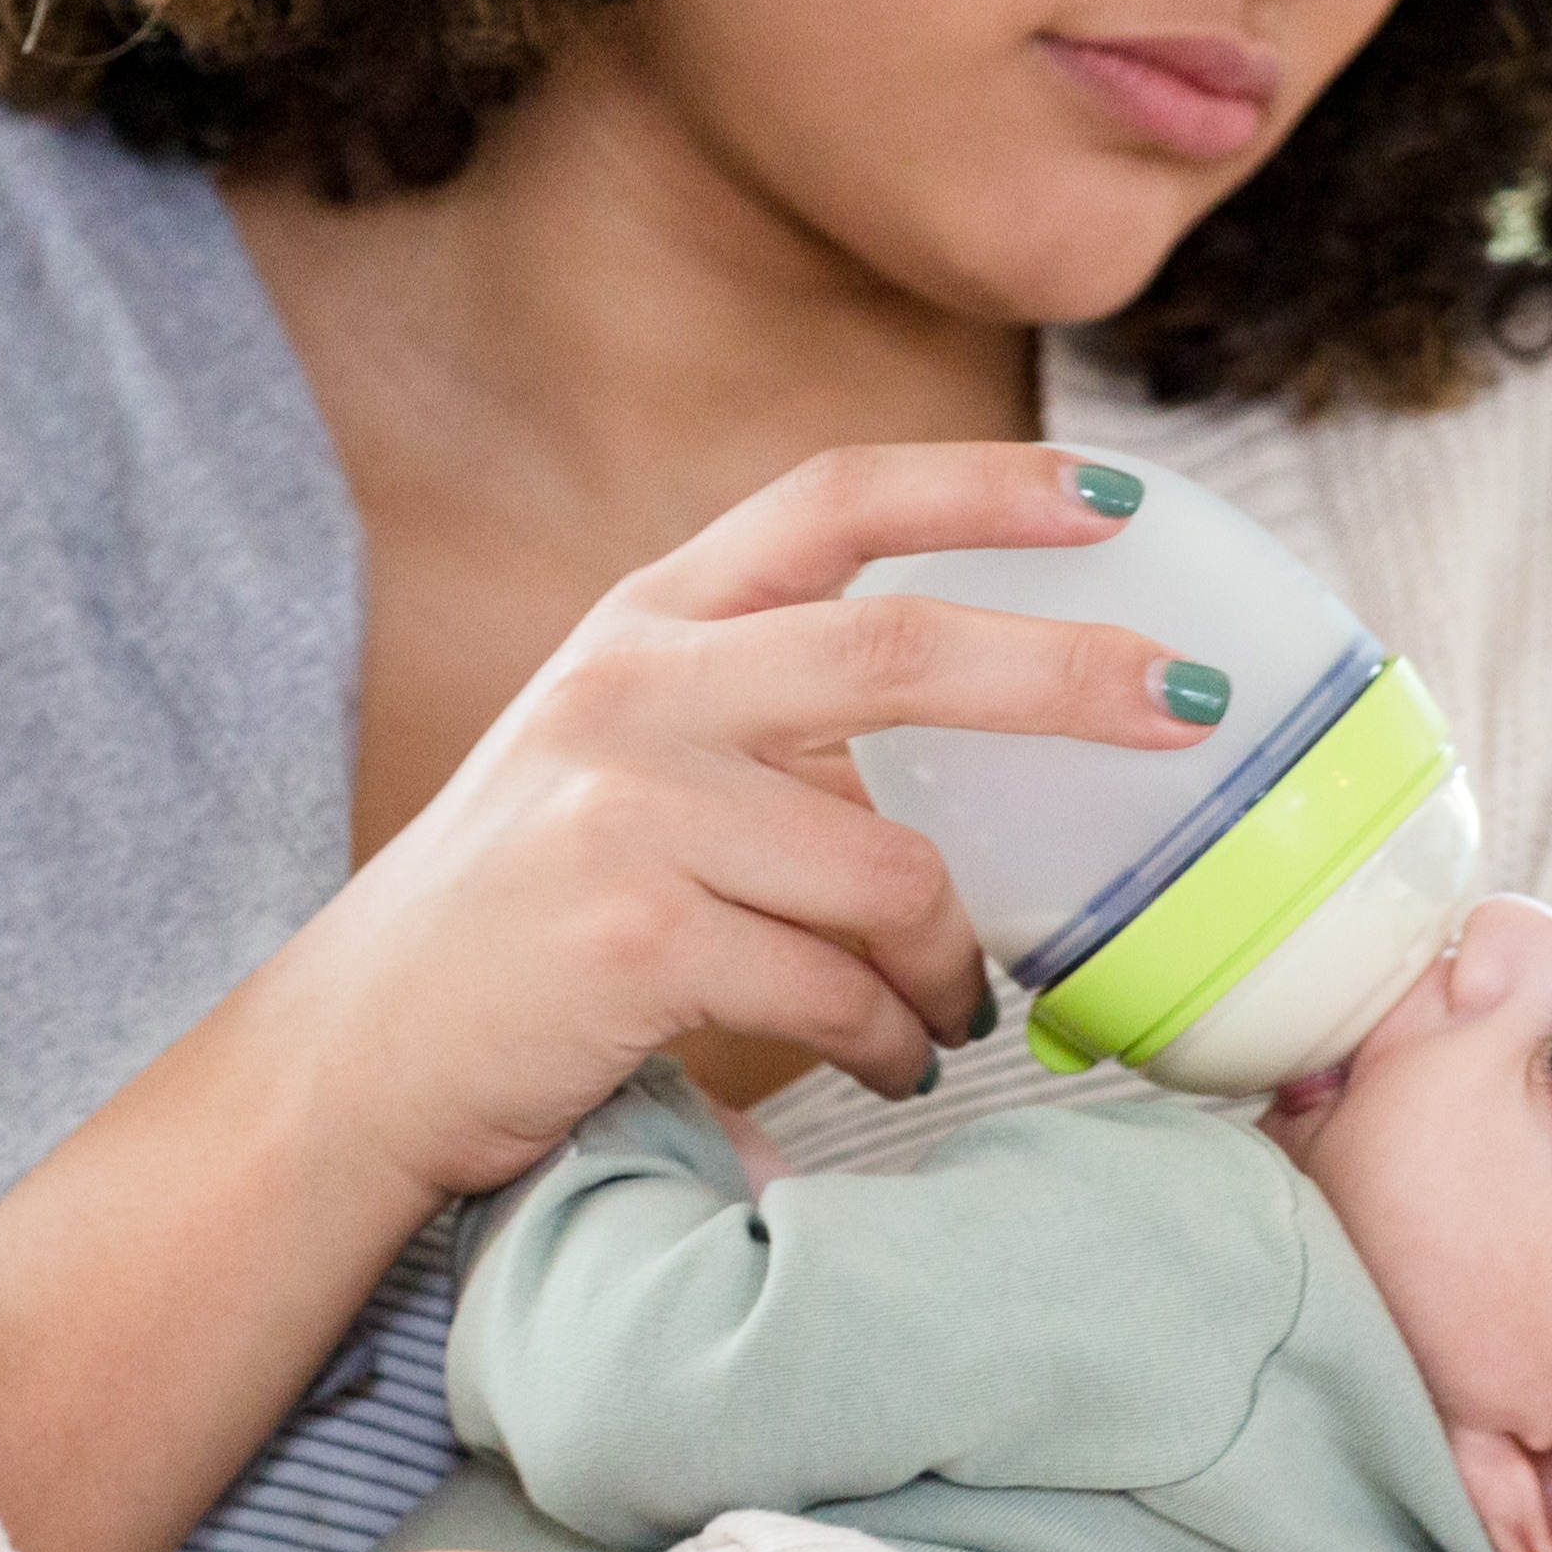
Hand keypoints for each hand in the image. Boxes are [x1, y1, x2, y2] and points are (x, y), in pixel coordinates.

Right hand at [277, 442, 1205, 1199]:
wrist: (361, 1052)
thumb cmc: (522, 924)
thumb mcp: (622, 766)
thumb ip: (763, 729)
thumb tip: (976, 765)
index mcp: (645, 624)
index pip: (832, 503)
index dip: (984, 485)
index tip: (1115, 496)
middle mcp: (633, 688)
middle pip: (899, 648)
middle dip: (1070, 677)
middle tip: (1190, 714)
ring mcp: (627, 808)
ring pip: (891, 874)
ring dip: (954, 968)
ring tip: (950, 1015)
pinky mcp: (634, 937)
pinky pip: (840, 991)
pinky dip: (892, 1043)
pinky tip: (888, 1066)